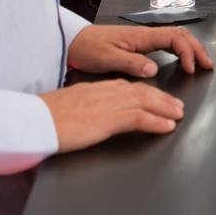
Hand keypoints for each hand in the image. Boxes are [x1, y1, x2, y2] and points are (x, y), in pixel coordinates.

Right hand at [38, 80, 184, 152]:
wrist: (37, 119)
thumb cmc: (47, 115)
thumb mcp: (71, 104)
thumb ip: (87, 104)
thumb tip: (94, 111)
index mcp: (98, 87)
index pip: (129, 87)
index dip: (147, 92)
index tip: (158, 97)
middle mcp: (108, 92)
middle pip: (143, 92)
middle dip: (163, 99)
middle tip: (177, 106)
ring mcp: (110, 104)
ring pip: (146, 102)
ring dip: (166, 109)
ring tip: (178, 115)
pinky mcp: (109, 119)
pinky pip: (140, 118)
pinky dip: (157, 122)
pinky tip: (167, 126)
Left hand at [68, 24, 213, 77]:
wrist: (73, 40)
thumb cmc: (88, 49)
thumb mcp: (106, 59)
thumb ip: (130, 64)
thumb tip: (154, 70)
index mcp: (141, 37)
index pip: (174, 39)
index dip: (187, 52)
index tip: (190, 69)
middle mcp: (145, 34)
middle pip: (180, 35)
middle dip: (197, 49)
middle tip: (208, 66)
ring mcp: (143, 38)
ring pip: (175, 37)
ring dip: (191, 48)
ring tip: (201, 63)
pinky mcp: (139, 43)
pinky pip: (167, 42)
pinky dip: (180, 49)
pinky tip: (182, 60)